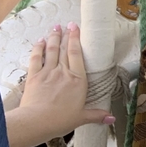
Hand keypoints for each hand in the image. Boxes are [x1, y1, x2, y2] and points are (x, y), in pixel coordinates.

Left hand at [12, 23, 113, 146]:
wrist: (36, 122)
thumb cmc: (60, 120)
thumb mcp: (81, 118)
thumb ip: (97, 115)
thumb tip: (112, 119)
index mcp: (77, 80)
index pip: (77, 54)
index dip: (76, 39)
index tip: (76, 28)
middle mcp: (63, 72)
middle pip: (65, 49)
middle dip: (66, 35)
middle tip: (67, 24)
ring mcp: (47, 72)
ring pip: (51, 50)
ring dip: (53, 37)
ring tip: (55, 27)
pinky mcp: (34, 76)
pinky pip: (36, 58)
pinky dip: (37, 48)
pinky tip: (39, 41)